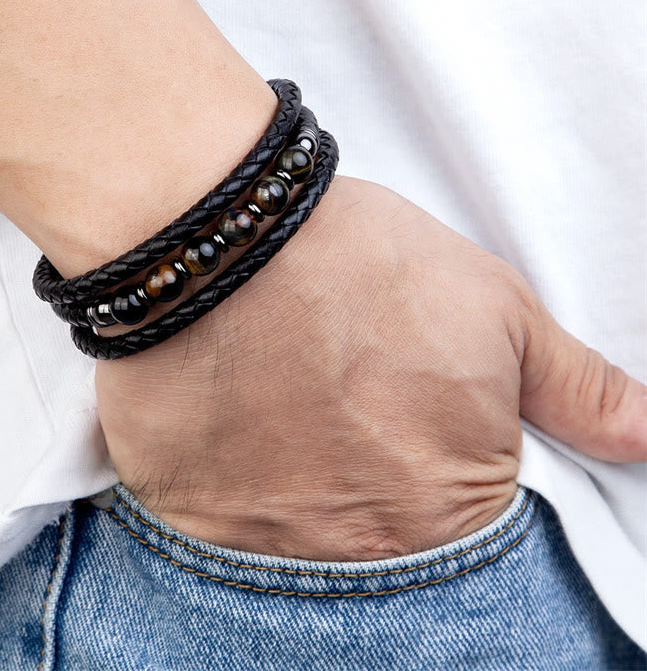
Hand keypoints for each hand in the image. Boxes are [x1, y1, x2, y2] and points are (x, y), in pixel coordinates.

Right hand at [95, 174, 645, 560]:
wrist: (226, 238)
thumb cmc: (359, 267)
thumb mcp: (496, 311)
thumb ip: (574, 391)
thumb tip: (642, 436)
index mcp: (446, 509)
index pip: (465, 527)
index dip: (436, 460)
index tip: (401, 416)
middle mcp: (355, 548)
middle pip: (377, 536)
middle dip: (367, 469)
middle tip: (338, 395)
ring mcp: (260, 541)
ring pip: (293, 531)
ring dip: (295, 472)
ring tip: (283, 391)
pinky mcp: (186, 511)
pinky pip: (217, 518)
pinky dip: (229, 473)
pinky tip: (231, 410)